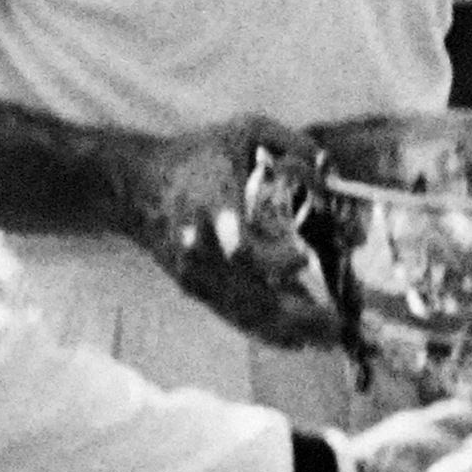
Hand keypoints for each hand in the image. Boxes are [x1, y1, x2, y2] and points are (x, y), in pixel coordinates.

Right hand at [140, 118, 346, 351]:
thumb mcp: (243, 131)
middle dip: (294, 312)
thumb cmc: (197, 156)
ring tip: (330, 337)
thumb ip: (290, 143)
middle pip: (249, 292)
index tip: (302, 260)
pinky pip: (235, 318)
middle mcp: (204, 247)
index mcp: (215, 204)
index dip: (270, 258)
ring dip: (288, 329)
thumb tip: (330, 169)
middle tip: (336, 322)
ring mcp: (198, 275)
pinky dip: (268, 331)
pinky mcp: (195, 290)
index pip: (236, 242)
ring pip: (245, 313)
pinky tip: (300, 340)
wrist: (136, 186)